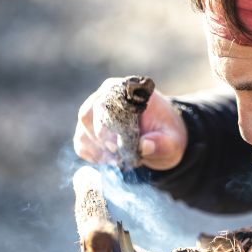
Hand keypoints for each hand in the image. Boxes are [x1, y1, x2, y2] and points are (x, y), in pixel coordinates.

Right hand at [73, 77, 187, 169]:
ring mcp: (94, 113)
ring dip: (98, 150)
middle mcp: (105, 97)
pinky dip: (93, 156)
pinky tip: (110, 161)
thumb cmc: (167, 134)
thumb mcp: (171, 140)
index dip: (107, 124)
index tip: (116, 146)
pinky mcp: (89, 130)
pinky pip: (81, 144)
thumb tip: (145, 145)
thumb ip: (161, 143)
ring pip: (83, 131)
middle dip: (101, 140)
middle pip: (87, 115)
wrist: (163, 139)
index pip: (106, 101)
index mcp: (126, 90)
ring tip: (120, 161)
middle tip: (118, 157)